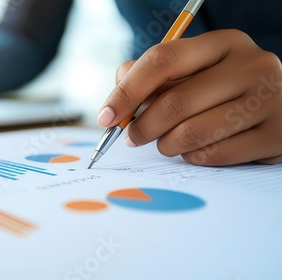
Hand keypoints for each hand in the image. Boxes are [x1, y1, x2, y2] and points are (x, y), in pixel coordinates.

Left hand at [98, 29, 281, 165]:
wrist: (280, 107)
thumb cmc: (222, 91)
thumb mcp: (192, 72)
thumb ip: (151, 76)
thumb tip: (115, 97)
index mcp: (224, 43)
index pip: (163, 60)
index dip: (127, 91)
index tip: (106, 116)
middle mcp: (251, 65)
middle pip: (175, 101)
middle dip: (142, 126)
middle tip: (132, 137)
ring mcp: (269, 100)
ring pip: (192, 133)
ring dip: (166, 145)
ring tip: (166, 143)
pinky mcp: (275, 135)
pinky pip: (213, 155)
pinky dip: (192, 157)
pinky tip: (195, 150)